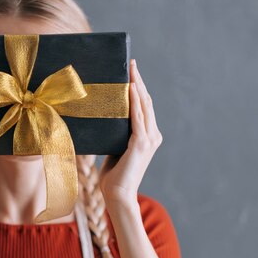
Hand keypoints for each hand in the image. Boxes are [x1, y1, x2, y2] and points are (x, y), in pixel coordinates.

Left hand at [99, 59, 162, 206]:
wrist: (117, 194)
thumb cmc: (113, 174)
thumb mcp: (115, 148)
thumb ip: (115, 133)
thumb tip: (104, 118)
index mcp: (148, 136)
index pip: (144, 106)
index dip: (139, 87)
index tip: (131, 71)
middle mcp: (153, 135)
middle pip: (146, 101)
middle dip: (139, 80)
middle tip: (131, 63)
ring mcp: (149, 138)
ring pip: (144, 105)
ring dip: (137, 85)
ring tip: (130, 69)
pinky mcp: (141, 143)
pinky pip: (137, 117)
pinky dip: (134, 101)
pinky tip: (130, 88)